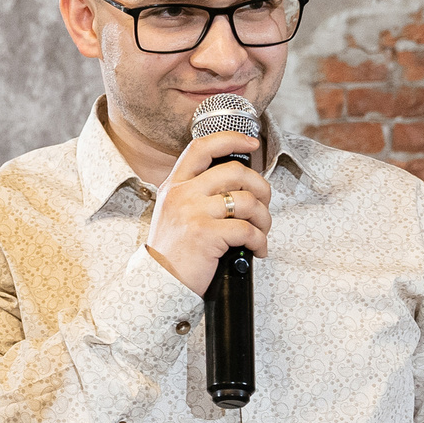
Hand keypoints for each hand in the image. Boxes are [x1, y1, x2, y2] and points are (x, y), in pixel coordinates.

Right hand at [145, 130, 271, 293]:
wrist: (159, 283)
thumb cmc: (173, 253)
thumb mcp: (174, 213)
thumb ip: (196, 194)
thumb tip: (238, 186)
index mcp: (175, 185)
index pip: (202, 147)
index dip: (231, 139)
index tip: (251, 143)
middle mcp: (182, 194)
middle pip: (235, 172)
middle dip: (261, 187)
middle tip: (264, 204)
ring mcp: (193, 213)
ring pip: (247, 201)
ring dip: (264, 218)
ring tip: (261, 231)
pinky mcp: (205, 234)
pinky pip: (247, 229)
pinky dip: (260, 241)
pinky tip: (256, 249)